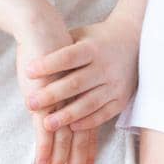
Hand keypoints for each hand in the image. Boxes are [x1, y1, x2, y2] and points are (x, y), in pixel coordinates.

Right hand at [14, 9, 94, 163]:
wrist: (43, 26)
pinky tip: (42, 160)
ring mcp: (66, 95)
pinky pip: (48, 118)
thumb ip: (64, 95)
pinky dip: (44, 143)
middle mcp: (80, 98)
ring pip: (64, 134)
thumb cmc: (53, 49)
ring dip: (57, 159)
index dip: (85, 155)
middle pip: (79, 138)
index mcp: (85, 96)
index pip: (88, 132)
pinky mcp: (52, 88)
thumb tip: (59, 112)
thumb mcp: (64, 75)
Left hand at [29, 13, 140, 134]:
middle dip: (52, 95)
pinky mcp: (121, 99)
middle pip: (76, 83)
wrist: (136, 40)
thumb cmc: (97, 38)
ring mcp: (115, 84)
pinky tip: (71, 128)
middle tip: (30, 103)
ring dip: (67, 115)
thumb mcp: (81, 35)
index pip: (68, 57)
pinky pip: (103, 114)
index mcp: (92, 48)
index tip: (28, 71)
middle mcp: (105, 66)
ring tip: (46, 124)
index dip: (48, 64)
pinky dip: (88, 122)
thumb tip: (32, 56)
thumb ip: (61, 46)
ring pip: (89, 103)